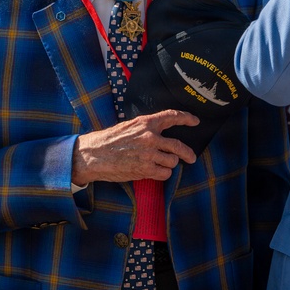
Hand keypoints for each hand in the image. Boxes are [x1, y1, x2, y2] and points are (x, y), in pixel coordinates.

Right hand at [71, 109, 198, 184]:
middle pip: (178, 145)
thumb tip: (161, 134)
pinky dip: (162, 174)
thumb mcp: (129, 126)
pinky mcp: (145, 169)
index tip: (195, 121)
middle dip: (188, 153)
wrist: (94, 155)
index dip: (186, 118)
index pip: (172, 116)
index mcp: (146, 123)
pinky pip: (165, 173)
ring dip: (169, 164)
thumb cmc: (109, 140)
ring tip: (159, 164)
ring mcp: (149, 154)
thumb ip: (146, 128)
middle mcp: (150, 137)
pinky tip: (154, 172)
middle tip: (191, 158)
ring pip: (172, 161)